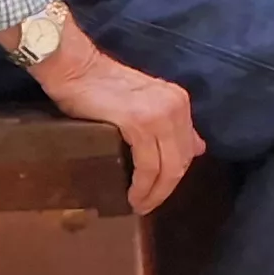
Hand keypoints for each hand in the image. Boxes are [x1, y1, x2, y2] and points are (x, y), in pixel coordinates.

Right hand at [31, 34, 204, 213]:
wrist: (76, 68)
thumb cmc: (101, 87)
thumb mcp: (146, 103)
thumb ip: (170, 125)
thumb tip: (197, 148)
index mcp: (178, 102)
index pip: (187, 149)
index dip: (174, 176)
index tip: (158, 193)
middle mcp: (175, 107)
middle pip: (180, 161)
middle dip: (165, 190)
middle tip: (146, 205)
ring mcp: (159, 113)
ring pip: (168, 167)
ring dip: (154, 193)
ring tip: (138, 205)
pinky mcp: (139, 122)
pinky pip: (148, 165)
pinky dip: (142, 186)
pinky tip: (133, 196)